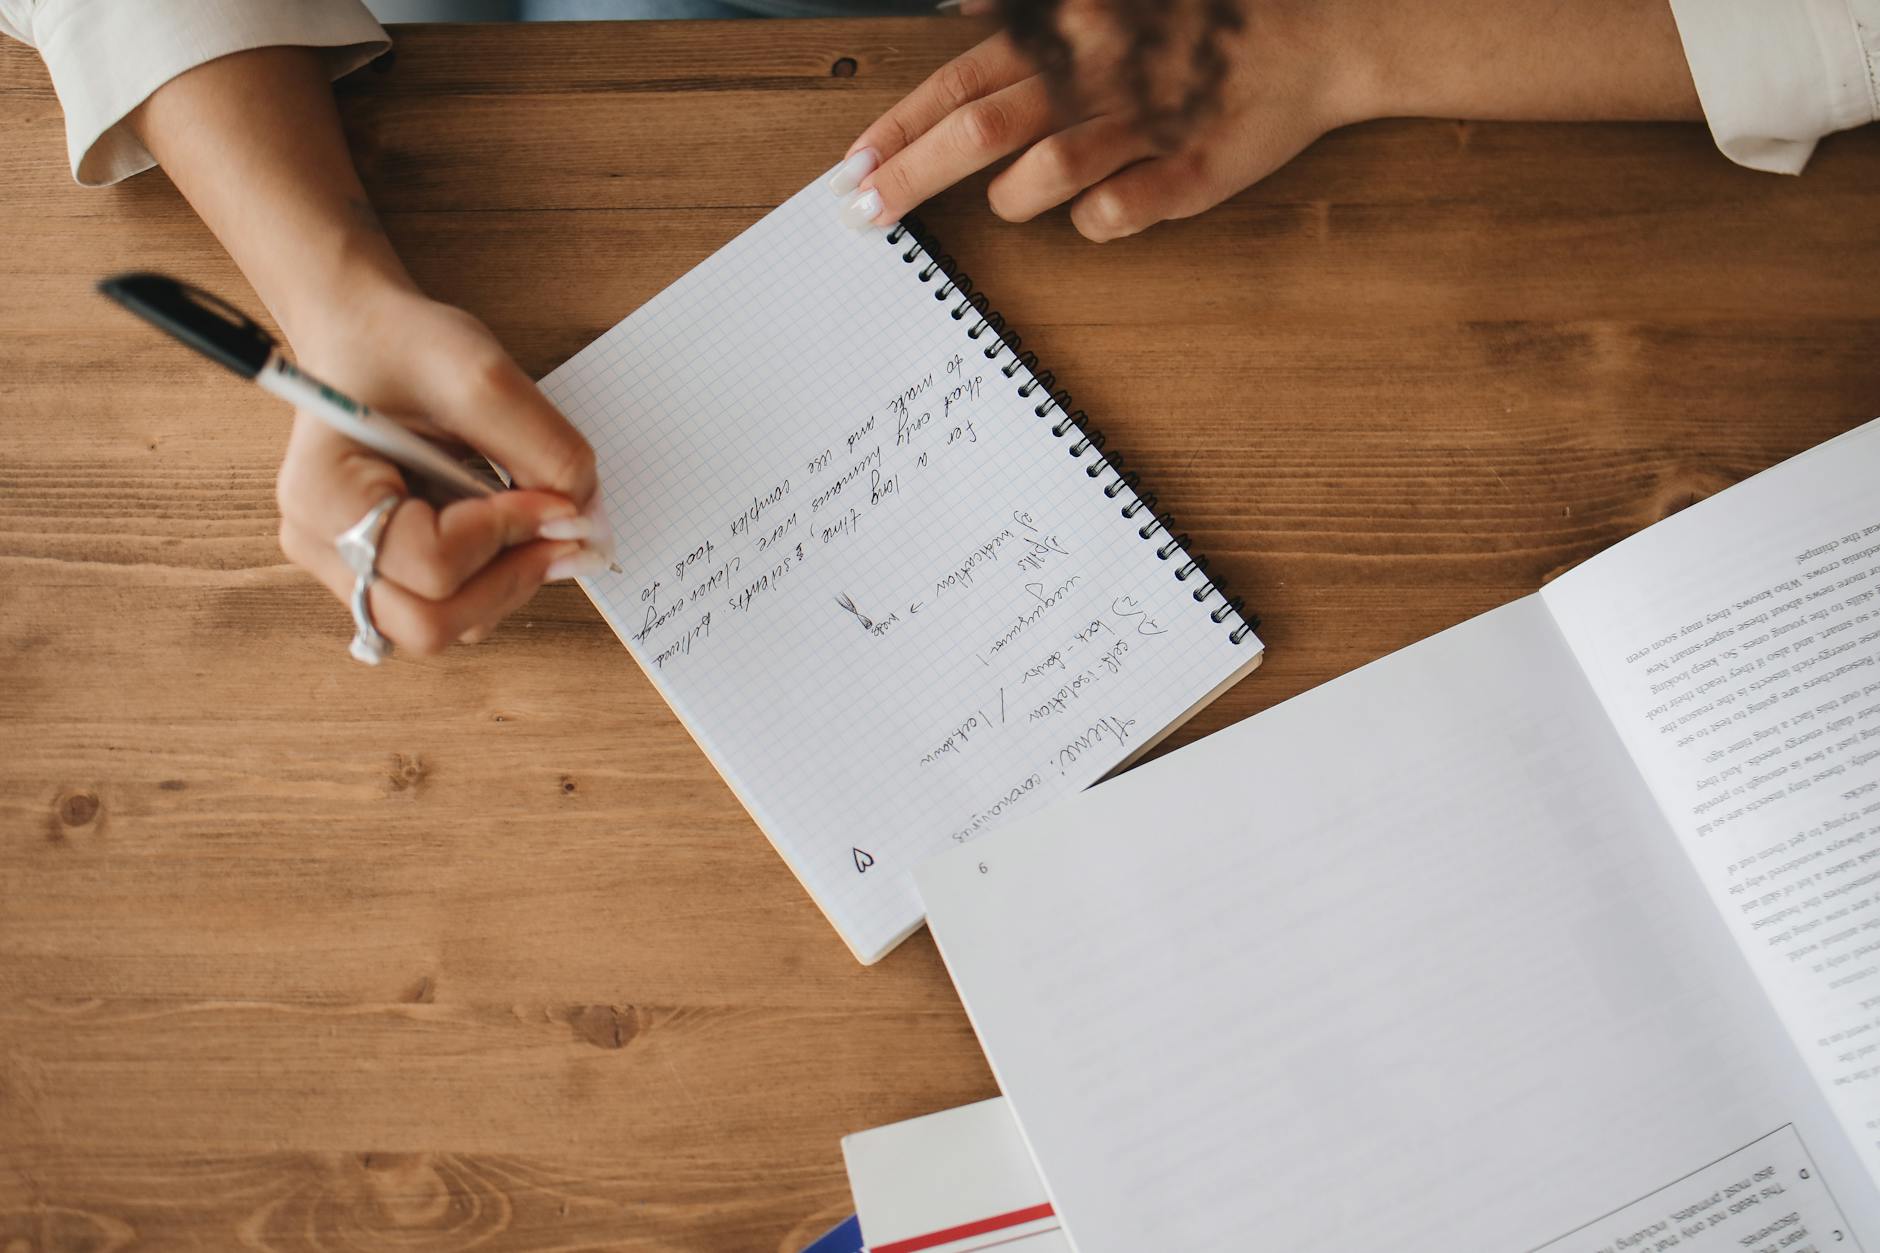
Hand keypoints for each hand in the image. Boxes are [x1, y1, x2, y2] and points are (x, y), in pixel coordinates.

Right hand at [275, 288, 609, 656]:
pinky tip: (503, 526)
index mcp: (322, 495)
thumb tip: (588, 520)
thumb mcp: (480, 375)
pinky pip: (449, 609)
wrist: (366, 338)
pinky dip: (494, 579)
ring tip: (524, 515)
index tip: (553, 498)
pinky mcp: (381, 575)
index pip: (432, 564)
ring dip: (507, 582)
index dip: (508, 534)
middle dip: (510, 579)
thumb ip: (543, 449)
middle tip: (560, 528)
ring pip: (445, 626)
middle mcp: (323, 547)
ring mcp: (347, 569)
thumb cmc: (402, 345)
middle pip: (429, 622)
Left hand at [836, 1, 1368, 241]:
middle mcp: (1093, 74)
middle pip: (978, 131)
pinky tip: (1099, 211)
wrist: (1317, 35)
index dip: (897, 129)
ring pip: (1043, 177)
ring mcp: (1140, 126)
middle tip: (867, 214)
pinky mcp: (1189, 173)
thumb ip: (1026, 14)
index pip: (958, 83)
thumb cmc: (1200, 26)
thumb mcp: (1103, 0)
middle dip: (911, 176)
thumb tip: (954, 3)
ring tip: (1013, 201)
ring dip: (1013, 200)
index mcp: (1065, 35)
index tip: (850, 170)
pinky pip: (1114, 213)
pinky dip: (1093, 221)